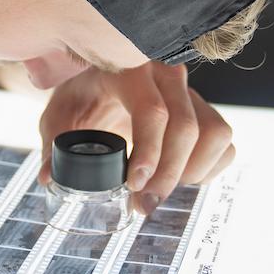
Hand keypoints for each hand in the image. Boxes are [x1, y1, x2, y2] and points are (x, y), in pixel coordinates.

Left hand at [37, 62, 233, 214]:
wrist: (100, 79)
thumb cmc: (81, 95)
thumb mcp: (60, 114)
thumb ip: (53, 144)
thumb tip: (49, 178)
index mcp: (129, 69)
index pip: (153, 110)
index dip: (150, 152)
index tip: (134, 185)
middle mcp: (167, 75)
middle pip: (187, 127)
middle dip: (168, 175)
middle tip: (144, 204)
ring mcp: (190, 91)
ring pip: (215, 133)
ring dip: (191, 172)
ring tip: (160, 189)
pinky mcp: (205, 109)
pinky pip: (224, 142)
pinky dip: (208, 168)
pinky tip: (178, 177)